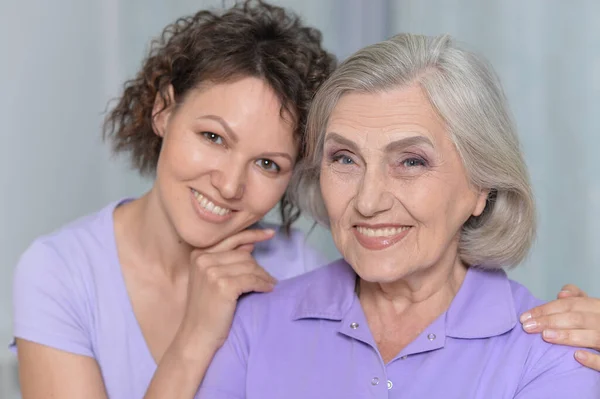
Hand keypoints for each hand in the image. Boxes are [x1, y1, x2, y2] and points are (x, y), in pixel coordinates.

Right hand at [175, 228, 276, 355]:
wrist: (197, 336)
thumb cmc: (206, 309)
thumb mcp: (211, 279)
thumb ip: (227, 260)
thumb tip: (250, 244)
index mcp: (198, 254)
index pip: (230, 238)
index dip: (252, 234)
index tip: (269, 233)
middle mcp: (203, 259)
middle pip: (243, 255)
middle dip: (259, 267)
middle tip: (269, 278)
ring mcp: (212, 272)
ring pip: (250, 266)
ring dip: (263, 276)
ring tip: (270, 284)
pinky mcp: (223, 285)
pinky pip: (252, 279)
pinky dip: (263, 284)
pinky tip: (267, 290)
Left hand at [520, 284, 599, 370]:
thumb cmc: (597, 321)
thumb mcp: (589, 306)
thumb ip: (576, 298)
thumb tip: (561, 294)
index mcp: (597, 307)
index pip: (569, 305)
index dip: (546, 309)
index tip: (525, 317)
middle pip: (577, 319)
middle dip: (550, 321)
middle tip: (528, 327)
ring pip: (592, 337)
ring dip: (568, 336)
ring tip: (546, 336)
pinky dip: (593, 359)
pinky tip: (577, 356)